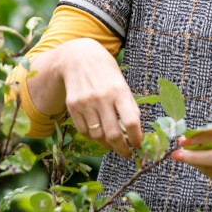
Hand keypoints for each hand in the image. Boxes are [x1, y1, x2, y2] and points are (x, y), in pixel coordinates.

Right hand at [55, 39, 141, 157]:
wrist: (78, 58)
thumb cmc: (106, 71)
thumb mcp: (122, 83)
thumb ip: (129, 105)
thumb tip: (135, 130)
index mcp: (119, 90)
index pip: (131, 121)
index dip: (136, 137)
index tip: (138, 144)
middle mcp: (101, 98)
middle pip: (113, 134)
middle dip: (122, 149)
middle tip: (127, 153)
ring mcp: (85, 103)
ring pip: (97, 136)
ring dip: (107, 145)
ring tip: (113, 144)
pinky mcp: (72, 107)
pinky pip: (84, 132)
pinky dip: (93, 137)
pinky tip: (99, 135)